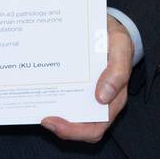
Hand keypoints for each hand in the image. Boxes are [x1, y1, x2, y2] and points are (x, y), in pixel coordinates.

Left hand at [39, 14, 132, 142]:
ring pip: (73, 118)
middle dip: (63, 128)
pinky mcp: (78, 88)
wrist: (108, 27)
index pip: (97, 126)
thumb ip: (117, 71)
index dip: (76, 131)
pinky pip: (66, 101)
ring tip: (39, 108)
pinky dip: (55, 101)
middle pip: (82, 129)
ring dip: (56, 117)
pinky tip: (42, 92)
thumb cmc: (116, 39)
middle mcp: (102, 102)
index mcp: (115, 98)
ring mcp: (89, 96)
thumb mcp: (120, 46)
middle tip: (44, 119)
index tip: (56, 121)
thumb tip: (102, 98)